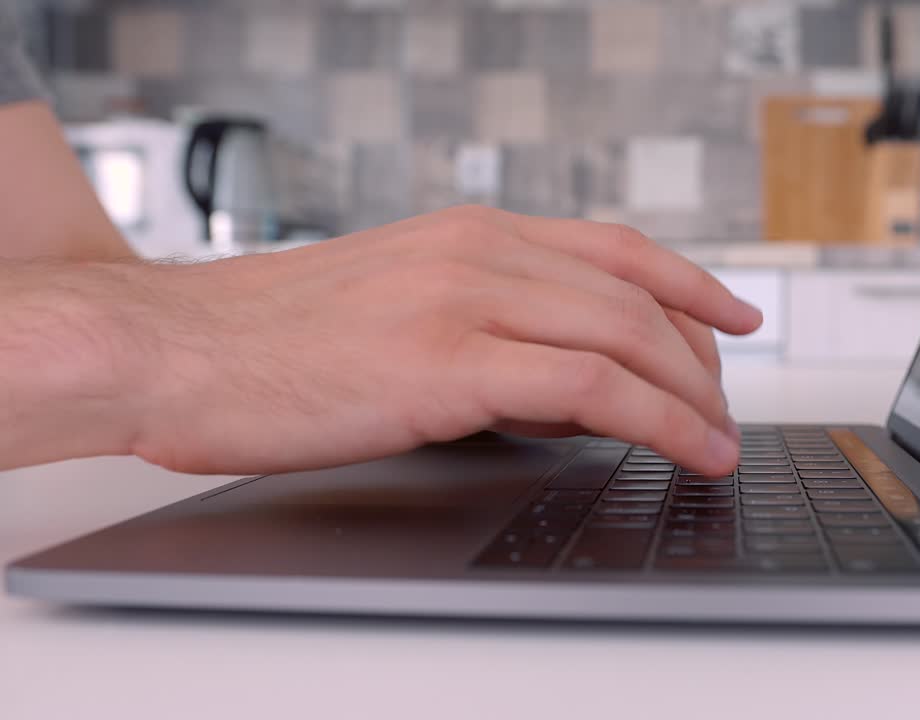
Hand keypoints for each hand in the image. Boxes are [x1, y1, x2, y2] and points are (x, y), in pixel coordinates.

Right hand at [112, 206, 761, 476]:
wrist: (168, 346)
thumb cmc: (266, 339)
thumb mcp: (394, 308)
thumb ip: (485, 331)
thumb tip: (564, 384)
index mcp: (468, 235)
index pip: (615, 249)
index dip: (691, 282)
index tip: (732, 315)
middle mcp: (478, 253)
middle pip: (637, 295)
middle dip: (700, 357)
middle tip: (724, 406)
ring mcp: (465, 301)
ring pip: (627, 335)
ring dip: (692, 394)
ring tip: (718, 439)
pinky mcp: (447, 362)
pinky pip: (591, 386)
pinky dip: (658, 419)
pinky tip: (685, 448)